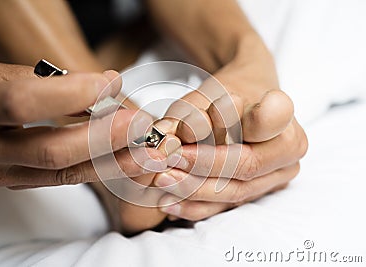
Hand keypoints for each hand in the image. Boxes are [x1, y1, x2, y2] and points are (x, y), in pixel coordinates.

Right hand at [0, 61, 164, 187]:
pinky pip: (65, 178)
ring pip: (64, 172)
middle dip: (104, 138)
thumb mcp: (9, 72)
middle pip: (52, 151)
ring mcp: (0, 172)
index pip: (23, 103)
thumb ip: (59, 81)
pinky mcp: (17, 182)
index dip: (70, 95)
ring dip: (112, 160)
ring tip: (146, 149)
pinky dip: (100, 167)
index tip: (108, 86)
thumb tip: (109, 85)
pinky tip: (127, 159)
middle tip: (139, 124)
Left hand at [152, 34, 307, 220]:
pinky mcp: (264, 191)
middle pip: (245, 166)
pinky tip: (170, 203)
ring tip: (162, 184)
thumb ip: (186, 117)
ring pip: (237, 192)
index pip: (266, 120)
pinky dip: (198, 207)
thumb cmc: (224, 93)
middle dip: (200, 170)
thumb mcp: (202, 96)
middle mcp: (289, 147)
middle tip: (163, 168)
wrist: (246, 100)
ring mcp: (280, 174)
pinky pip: (230, 205)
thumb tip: (166, 146)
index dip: (228, 129)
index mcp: (283, 112)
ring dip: (194, 192)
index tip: (186, 133)